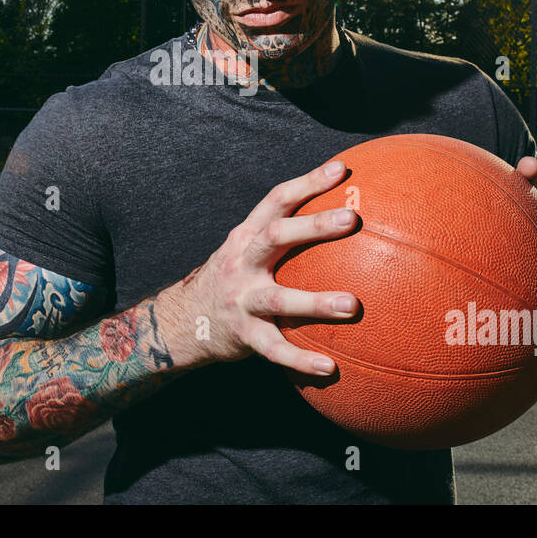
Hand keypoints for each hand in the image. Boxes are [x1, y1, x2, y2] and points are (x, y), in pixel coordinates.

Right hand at [176, 160, 359, 375]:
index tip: (342, 169)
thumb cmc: (234, 280)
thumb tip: (341, 215)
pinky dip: (301, 360)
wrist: (184, 321)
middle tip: (351, 219)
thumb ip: (282, 236)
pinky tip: (331, 368)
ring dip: (315, 301)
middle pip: (275, 236)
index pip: (277, 200)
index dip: (308, 182)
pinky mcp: (242, 334)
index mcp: (246, 237)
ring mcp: (240, 299)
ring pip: (278, 298)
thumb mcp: (248, 250)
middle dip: (313, 226)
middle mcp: (241, 262)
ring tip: (352, 305)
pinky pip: (274, 348)